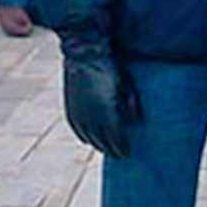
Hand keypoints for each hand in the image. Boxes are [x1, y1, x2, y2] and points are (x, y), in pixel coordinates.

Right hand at [62, 42, 139, 157]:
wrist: (83, 52)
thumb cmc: (109, 65)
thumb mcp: (126, 83)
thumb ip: (131, 104)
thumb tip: (137, 123)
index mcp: (107, 110)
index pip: (116, 138)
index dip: (122, 149)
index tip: (128, 154)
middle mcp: (91, 116)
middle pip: (102, 142)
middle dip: (112, 150)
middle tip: (120, 154)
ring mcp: (79, 113)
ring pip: (89, 139)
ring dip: (99, 145)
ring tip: (108, 148)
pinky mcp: (70, 109)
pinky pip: (78, 131)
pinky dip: (86, 137)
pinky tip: (91, 140)